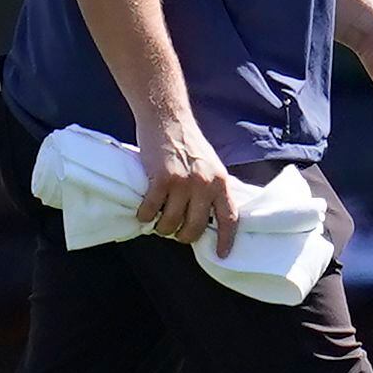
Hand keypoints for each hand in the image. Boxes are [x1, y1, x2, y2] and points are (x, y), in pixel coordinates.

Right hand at [133, 105, 240, 256]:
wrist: (167, 118)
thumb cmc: (187, 143)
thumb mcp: (210, 165)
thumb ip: (212, 188)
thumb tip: (211, 217)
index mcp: (220, 182)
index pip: (228, 218)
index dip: (225, 240)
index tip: (221, 254)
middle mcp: (205, 184)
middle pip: (194, 228)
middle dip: (182, 236)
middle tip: (174, 232)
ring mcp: (183, 183)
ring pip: (170, 223)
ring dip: (161, 228)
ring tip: (157, 221)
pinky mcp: (161, 179)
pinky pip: (151, 211)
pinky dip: (145, 216)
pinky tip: (143, 212)